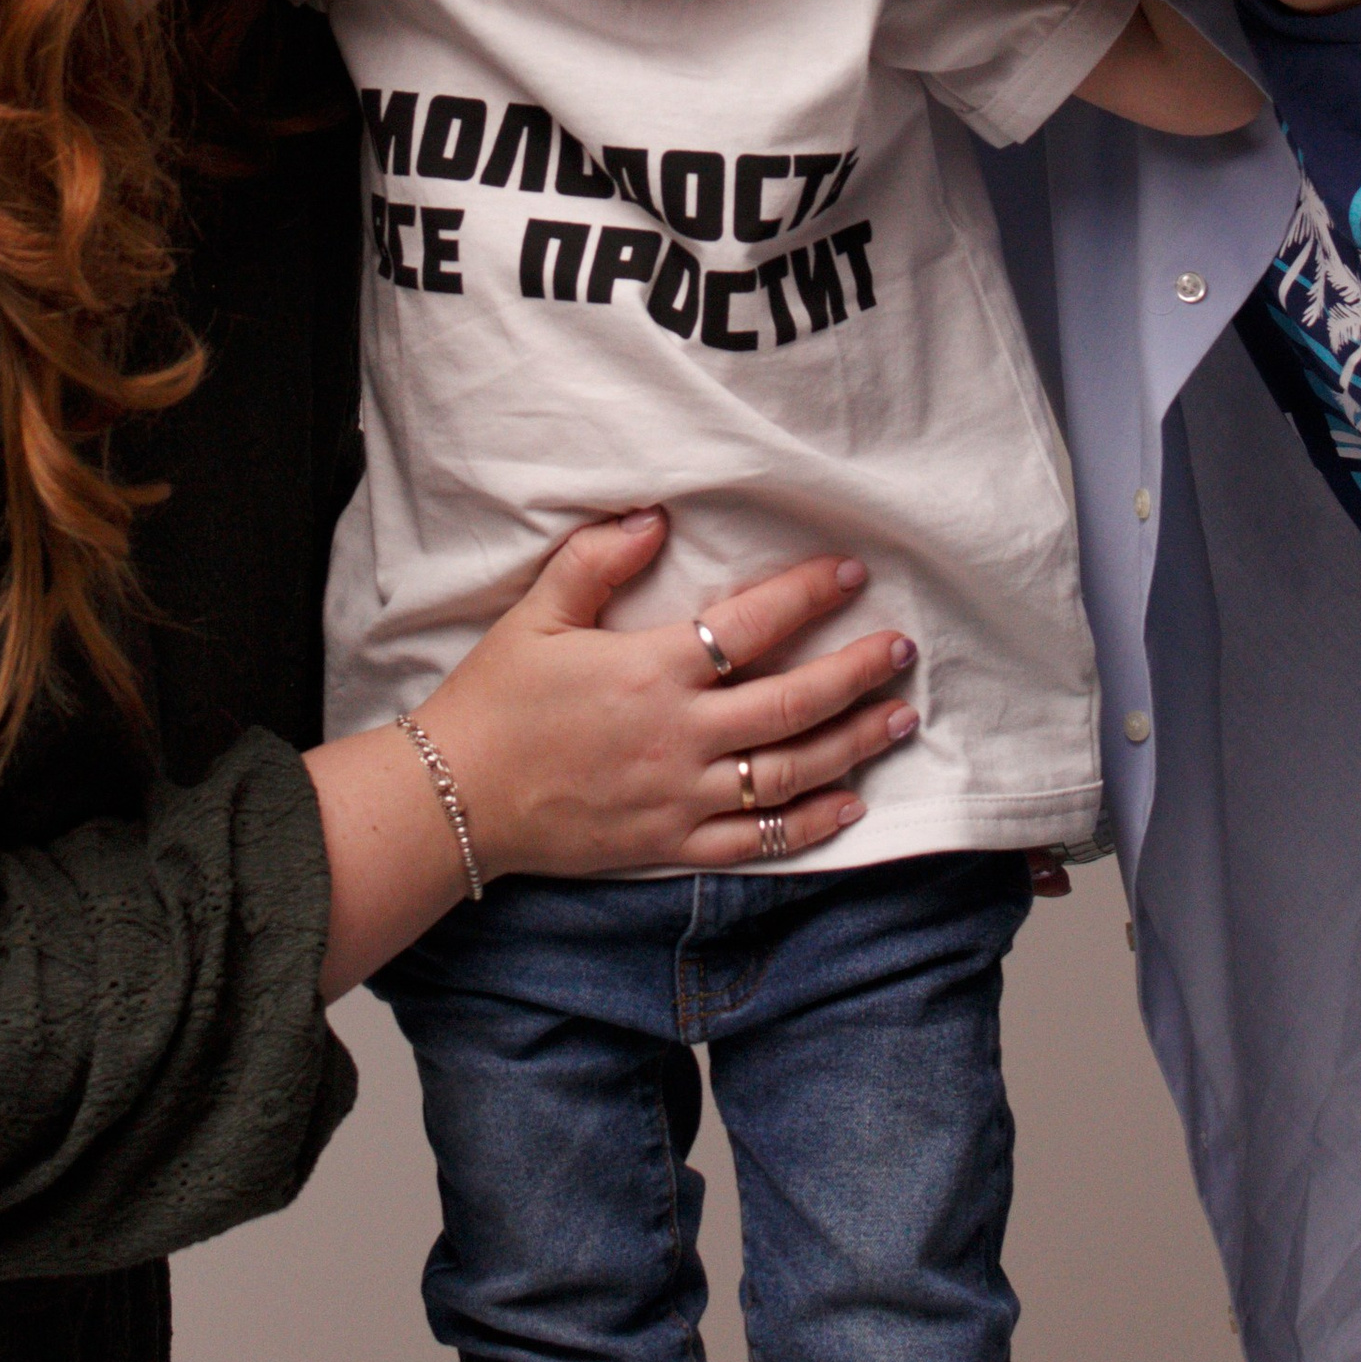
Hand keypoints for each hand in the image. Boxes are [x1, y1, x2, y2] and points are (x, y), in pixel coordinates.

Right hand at [415, 510, 917, 880]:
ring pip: (790, 772)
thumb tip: (656, 518)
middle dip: (857, 672)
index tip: (851, 572)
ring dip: (853, 743)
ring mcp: (681, 797)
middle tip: (903, 649)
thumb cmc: (495, 700)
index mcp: (651, 672)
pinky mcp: (672, 844)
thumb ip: (595, 560)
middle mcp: (680, 736)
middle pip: (793, 702)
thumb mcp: (537, 616)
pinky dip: (811, 824)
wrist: (457, 799)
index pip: (750, 625)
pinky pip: (758, 840)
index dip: (808, 595)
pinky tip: (850, 804)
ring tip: (900, 718)